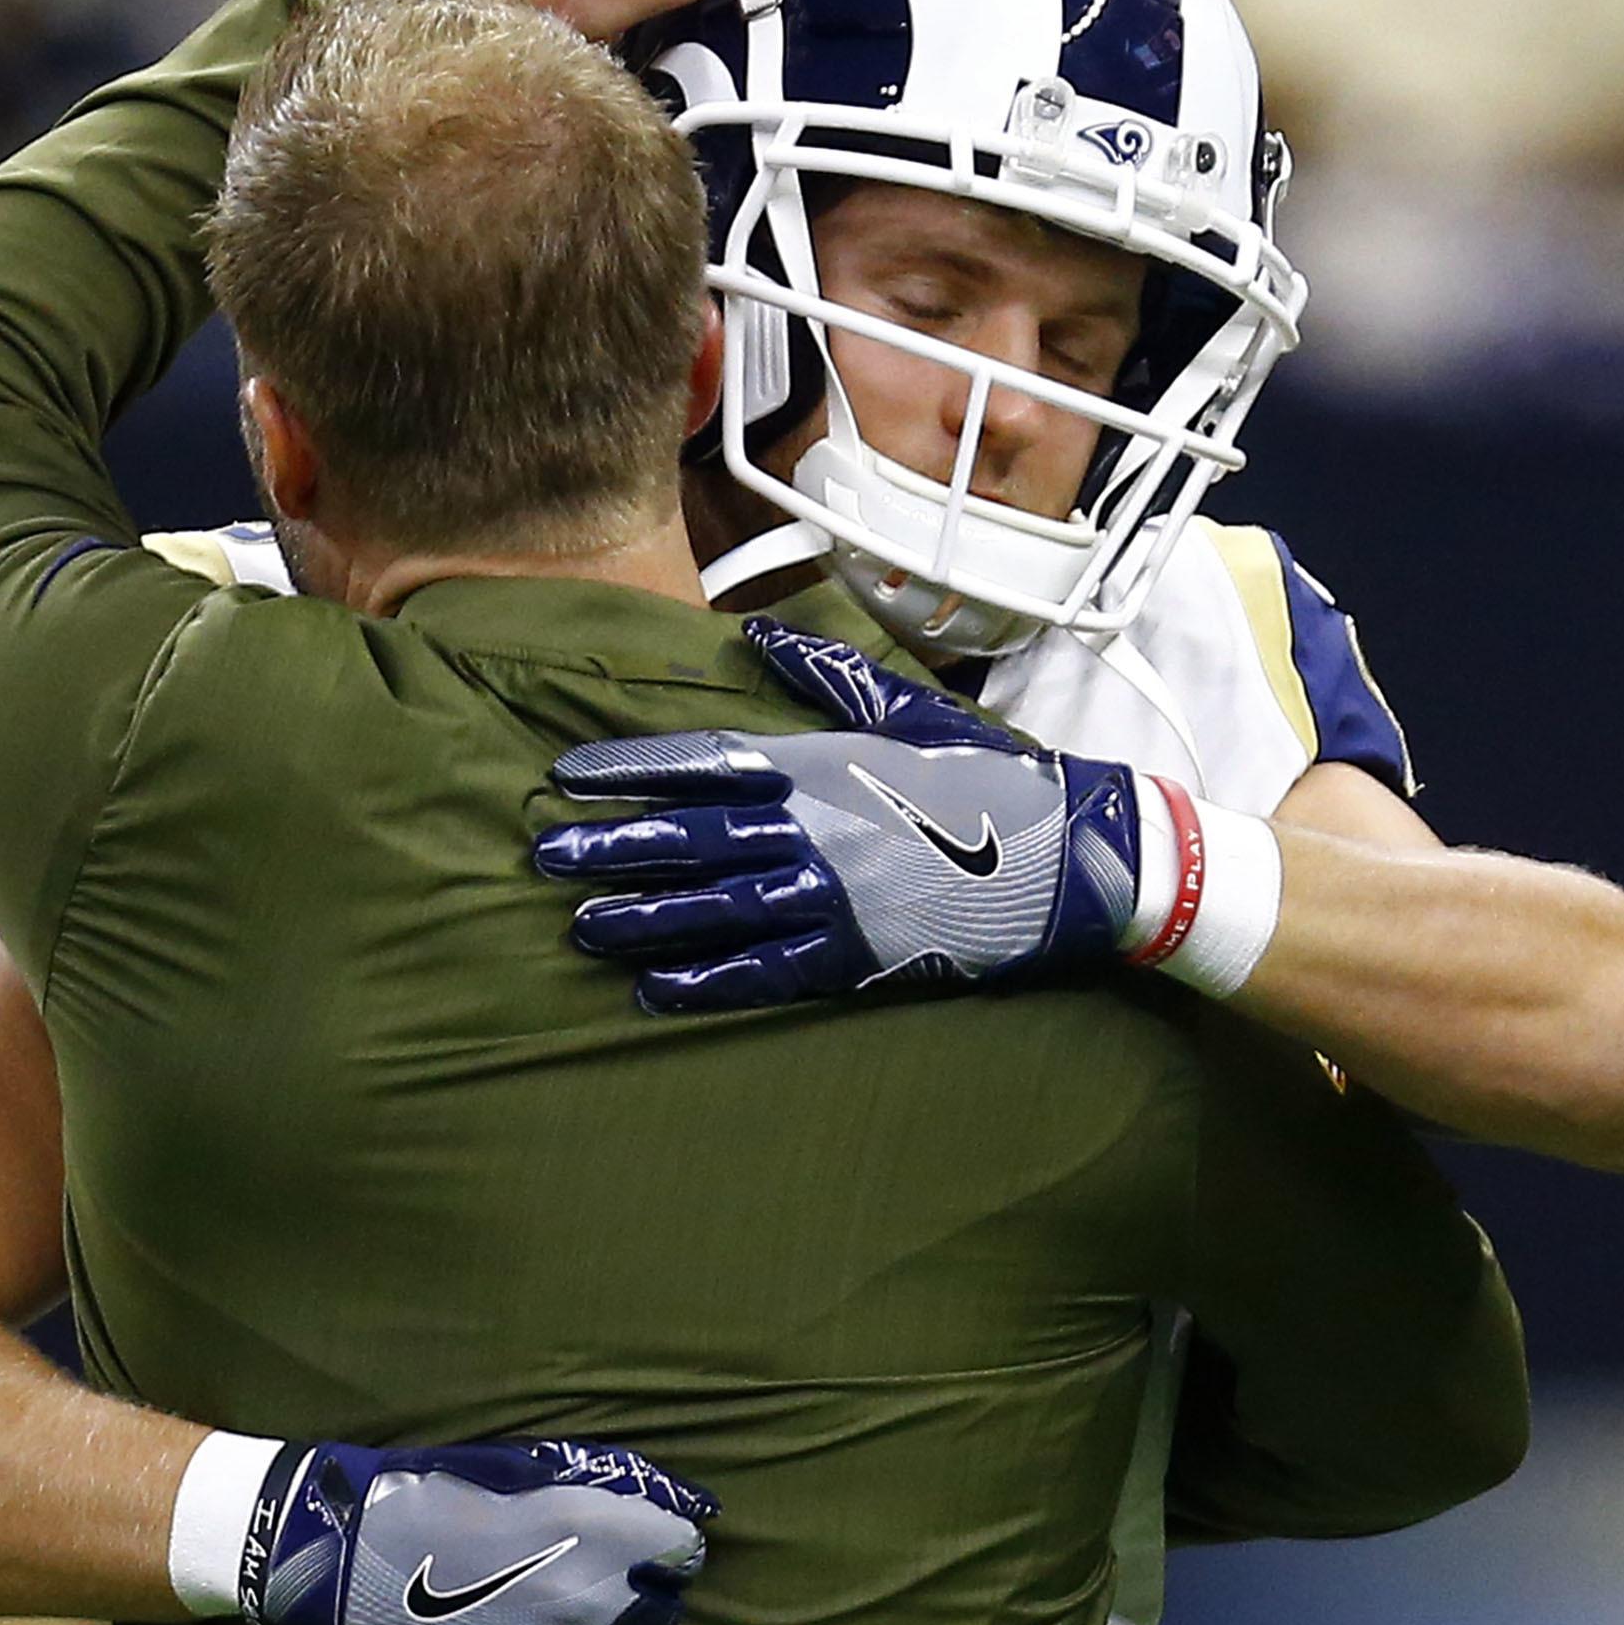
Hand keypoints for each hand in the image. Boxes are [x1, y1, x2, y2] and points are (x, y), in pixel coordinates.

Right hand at [233, 1436, 714, 1624]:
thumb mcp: (523, 1464)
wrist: (336, 1557)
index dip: (660, 1546)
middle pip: (663, 1616)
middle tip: (591, 1585)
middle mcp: (587, 1605)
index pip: (681, 1553)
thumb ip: (618, 1482)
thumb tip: (703, 1506)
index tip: (634, 1547)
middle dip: (638, 1597)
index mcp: (593, 1534)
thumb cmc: (430, 1495)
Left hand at [535, 623, 1182, 1013]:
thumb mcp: (910, 710)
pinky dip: (707, 982)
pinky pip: (766, 971)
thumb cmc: (993, 778)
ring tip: (581, 925)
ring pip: (714, 908)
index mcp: (822, 763)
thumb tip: (757, 634)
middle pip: (691, 837)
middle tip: (545, 853)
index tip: (568, 773)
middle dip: (612, 845)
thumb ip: (824, 678)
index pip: (704, 760)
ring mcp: (835, 897)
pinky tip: (654, 990)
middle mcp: (816, 828)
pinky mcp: (859, 955)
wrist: (1077, 854)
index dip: (632, 768)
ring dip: (642, 917)